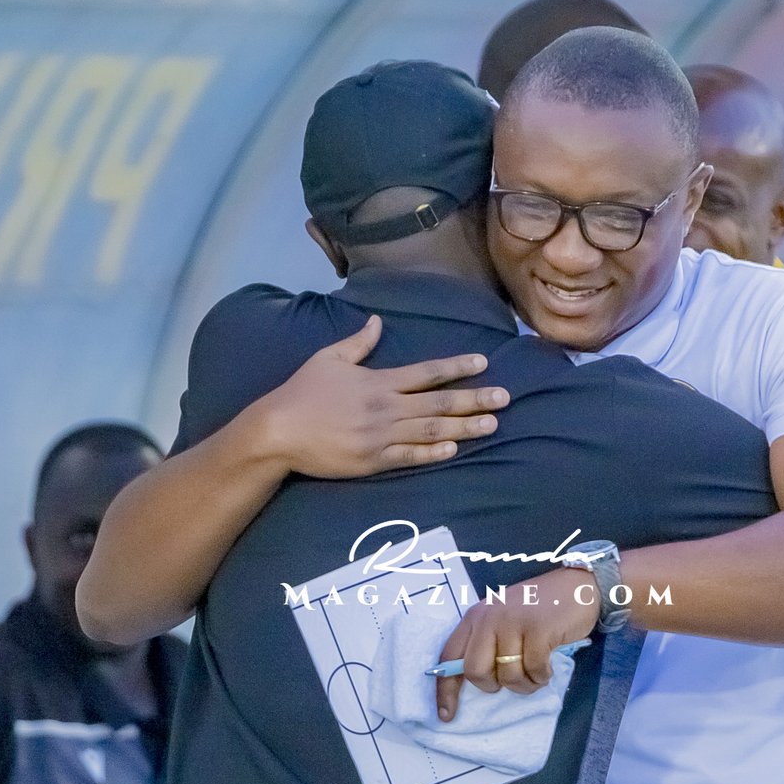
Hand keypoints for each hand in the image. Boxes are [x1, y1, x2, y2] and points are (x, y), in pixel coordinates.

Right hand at [249, 315, 508, 477]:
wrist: (278, 431)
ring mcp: (381, 437)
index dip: (456, 367)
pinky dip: (433, 453)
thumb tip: (378, 321)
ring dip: (464, 427)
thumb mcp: (328, 358)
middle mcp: (385, 408)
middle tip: (505, 398)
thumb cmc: (301, 393)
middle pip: (439, 403)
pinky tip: (454, 449)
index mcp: (378, 381)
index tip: (483, 363)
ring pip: (431, 430)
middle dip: (475, 399)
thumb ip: (358, 342)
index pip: (426, 372)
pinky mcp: (372, 461)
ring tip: (492, 424)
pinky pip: (409, 456)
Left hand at [435, 567, 596, 721]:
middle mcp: (489, 617)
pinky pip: (534, 670)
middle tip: (511, 680)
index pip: (449, 657)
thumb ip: (487, 643)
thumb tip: (475, 680)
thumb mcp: (504, 620)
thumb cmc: (540, 609)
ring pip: (507, 676)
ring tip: (536, 673)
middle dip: (492, 686)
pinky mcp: (538, 629)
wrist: (579, 586)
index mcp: (476, 617)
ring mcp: (513, 622)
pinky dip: (542, 676)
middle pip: (475, 671)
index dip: (445, 690)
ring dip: (525, 684)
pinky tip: (549, 666)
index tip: (446, 715)